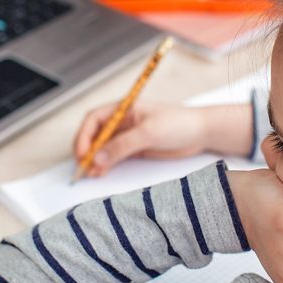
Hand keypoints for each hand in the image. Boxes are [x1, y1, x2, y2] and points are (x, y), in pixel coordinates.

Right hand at [73, 103, 214, 177]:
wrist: (200, 133)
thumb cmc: (179, 123)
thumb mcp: (149, 133)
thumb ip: (122, 145)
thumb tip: (98, 157)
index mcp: (123, 109)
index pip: (94, 119)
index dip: (84, 135)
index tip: (82, 152)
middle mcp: (122, 121)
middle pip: (95, 134)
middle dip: (86, 150)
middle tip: (83, 166)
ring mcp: (127, 136)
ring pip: (103, 147)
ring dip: (95, 159)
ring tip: (92, 173)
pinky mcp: (134, 149)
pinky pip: (114, 156)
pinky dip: (105, 164)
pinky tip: (101, 172)